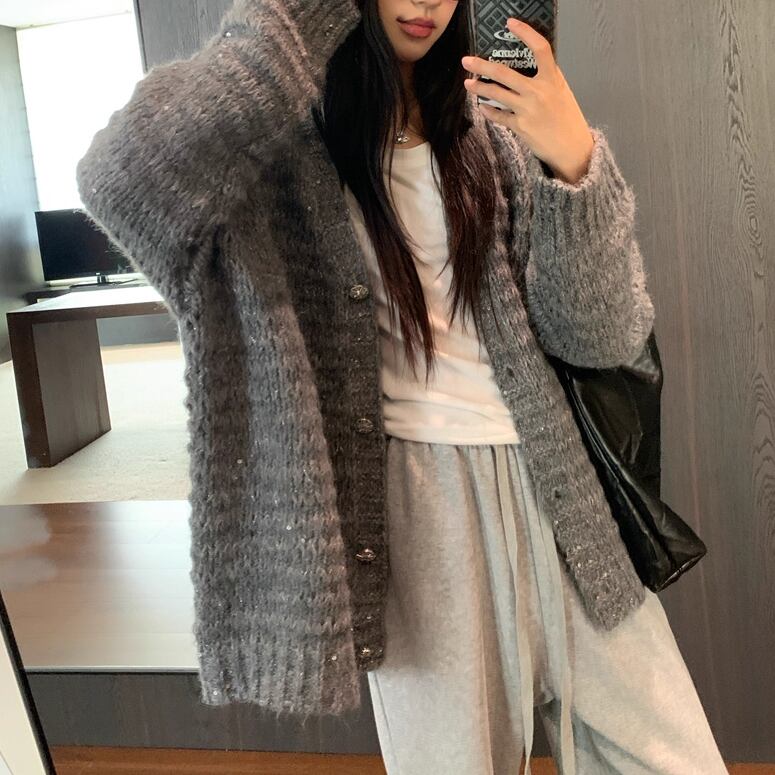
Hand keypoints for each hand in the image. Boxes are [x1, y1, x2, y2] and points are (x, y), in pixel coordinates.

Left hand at [461, 18, 594, 184]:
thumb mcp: (563, 92)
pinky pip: (499, 116)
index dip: (525, 33)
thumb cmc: (569, 119)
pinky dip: (489, 111)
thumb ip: (547, 78)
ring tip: (468, 84)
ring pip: (497, 94)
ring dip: (479, 88)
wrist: (572, 148)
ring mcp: (528, 109)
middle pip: (504, 74)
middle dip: (482, 66)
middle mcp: (538, 92)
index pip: (540, 48)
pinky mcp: (520, 126)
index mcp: (553, 79)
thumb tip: (531, 66)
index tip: (511, 23)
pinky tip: (483, 106)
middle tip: (467, 61)